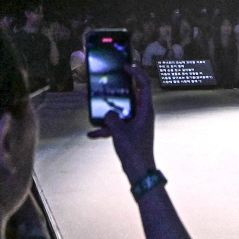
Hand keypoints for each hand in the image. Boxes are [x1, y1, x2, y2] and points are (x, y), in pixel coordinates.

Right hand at [88, 64, 156, 184]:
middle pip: (133, 95)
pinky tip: (92, 134)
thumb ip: (111, 119)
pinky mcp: (131, 132)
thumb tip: (107, 113)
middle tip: (110, 81)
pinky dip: (107, 128)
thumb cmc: (134, 152)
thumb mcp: (119, 132)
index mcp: (146, 110)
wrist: (139, 172)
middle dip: (120, 89)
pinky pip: (118, 125)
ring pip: (123, 110)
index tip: (126, 66)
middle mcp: (143, 114)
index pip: (144, 85)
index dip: (136, 73)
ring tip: (97, 109)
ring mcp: (138, 123)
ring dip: (110, 111)